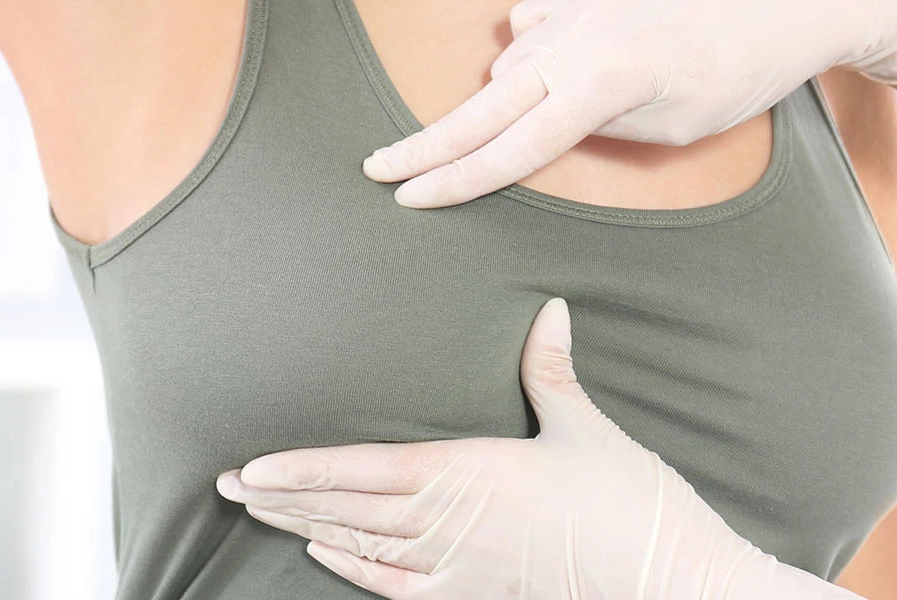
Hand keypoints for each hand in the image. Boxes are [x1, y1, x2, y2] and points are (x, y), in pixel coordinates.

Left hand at [216, 298, 859, 598]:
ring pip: (359, 546)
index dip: (299, 472)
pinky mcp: (471, 596)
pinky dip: (352, 570)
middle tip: (228, 484)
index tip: (251, 467)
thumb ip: (551, 371)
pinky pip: (395, 587)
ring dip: (303, 529)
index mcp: (466, 473)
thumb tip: (547, 309)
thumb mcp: (587, 429)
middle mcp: (447, 523)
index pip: (360, 471)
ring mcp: (455, 567)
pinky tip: (321, 554)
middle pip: (344, 510)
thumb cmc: (629, 505)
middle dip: (282, 497)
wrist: (668, 580)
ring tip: (256, 512)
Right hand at [364, 0, 896, 208]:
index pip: (508, 150)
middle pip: (480, 107)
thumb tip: (545, 123)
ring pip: (508, 67)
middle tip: (376, 169)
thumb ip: (597, 128)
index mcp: (598, 86)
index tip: (409, 200)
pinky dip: (532, 49)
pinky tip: (549, 59)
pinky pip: (532, 25)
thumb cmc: (741, 72)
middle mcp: (573, 42)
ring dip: (501, 102)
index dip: (454, 181)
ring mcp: (574, 9)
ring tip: (501, 131)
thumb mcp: (673, 127)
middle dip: (425, 145)